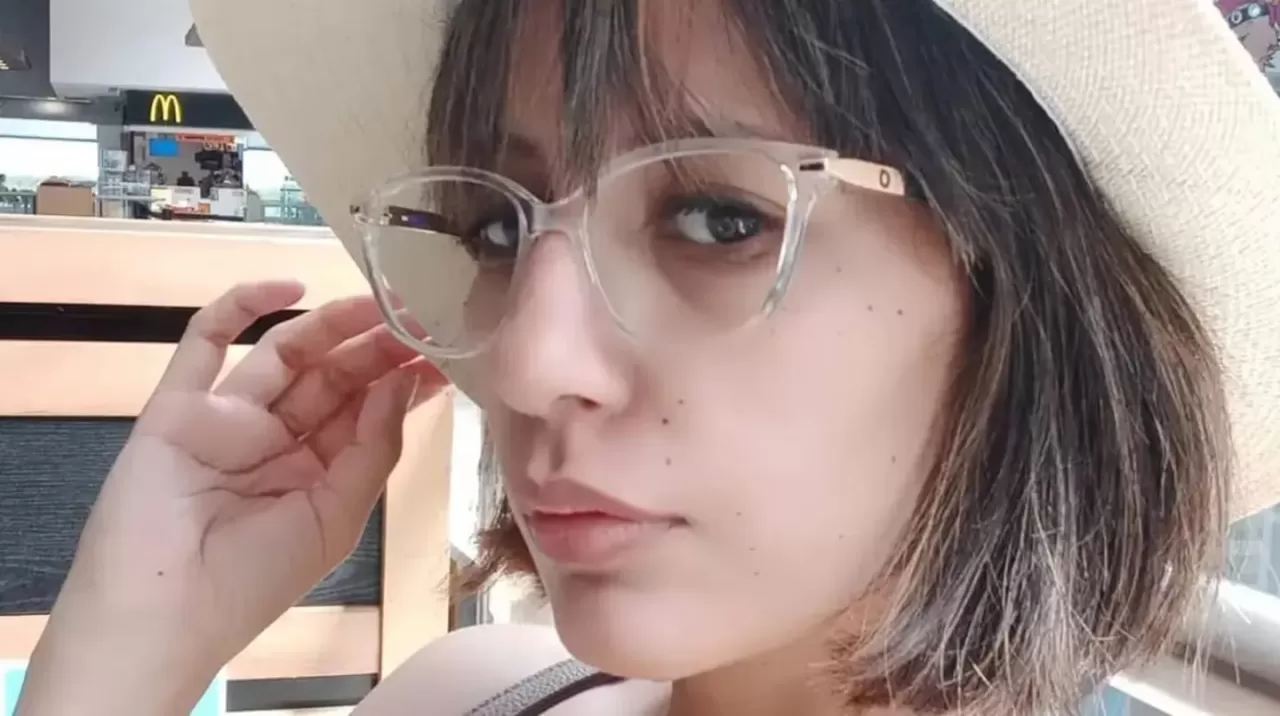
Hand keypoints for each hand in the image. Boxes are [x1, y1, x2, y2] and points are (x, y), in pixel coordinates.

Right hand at [50, 280, 445, 672]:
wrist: (161, 614)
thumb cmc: (255, 580)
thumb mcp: (336, 519)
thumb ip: (372, 449)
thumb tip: (401, 382)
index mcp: (316, 474)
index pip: (366, 412)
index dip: (402, 381)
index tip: (444, 351)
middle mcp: (276, 441)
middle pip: (333, 378)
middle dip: (377, 348)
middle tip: (418, 314)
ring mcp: (227, 419)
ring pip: (284, 353)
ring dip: (331, 324)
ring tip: (379, 301)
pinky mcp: (178, 404)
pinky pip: (205, 342)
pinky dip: (242, 307)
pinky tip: (292, 289)